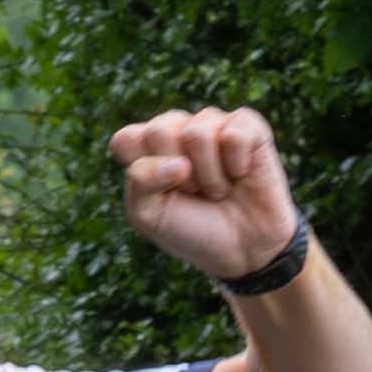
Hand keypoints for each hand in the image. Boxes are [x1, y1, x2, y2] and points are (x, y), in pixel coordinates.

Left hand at [108, 107, 303, 286]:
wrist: (242, 249)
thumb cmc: (191, 229)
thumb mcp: (149, 215)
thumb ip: (140, 181)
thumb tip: (178, 162)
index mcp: (145, 146)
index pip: (125, 140)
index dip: (144, 174)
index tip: (160, 196)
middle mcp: (177, 127)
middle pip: (159, 131)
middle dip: (177, 176)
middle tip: (194, 192)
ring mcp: (212, 122)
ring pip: (199, 134)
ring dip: (210, 176)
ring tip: (218, 189)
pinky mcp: (246, 124)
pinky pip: (234, 136)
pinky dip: (237, 166)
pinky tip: (241, 174)